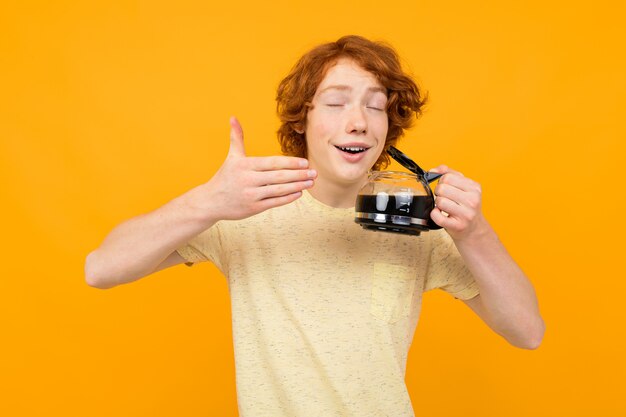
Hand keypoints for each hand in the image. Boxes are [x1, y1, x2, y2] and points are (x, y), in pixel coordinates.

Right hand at [198, 117, 315, 220]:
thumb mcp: (231, 157)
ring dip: (298, 186)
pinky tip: (299, 192)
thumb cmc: (224, 177)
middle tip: (315, 172)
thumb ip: (236, 138)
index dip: (290, 163)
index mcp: (245, 165)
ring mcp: (252, 195)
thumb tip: (233, 117)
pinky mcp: (253, 208)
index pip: (273, 163)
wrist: (210, 201)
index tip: (305, 162)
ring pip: (279, 190)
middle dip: (299, 175)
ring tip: (311, 182)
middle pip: (279, 177)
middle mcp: (249, 180)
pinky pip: (275, 202)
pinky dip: (288, 198)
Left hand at [429, 165, 488, 240]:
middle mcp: (472, 200)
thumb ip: (449, 174)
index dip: (442, 182)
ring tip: (445, 207)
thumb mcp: (463, 188)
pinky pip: (437, 216)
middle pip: (442, 188)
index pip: (448, 177)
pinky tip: (441, 214)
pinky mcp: (458, 226)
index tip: (446, 188)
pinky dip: (434, 214)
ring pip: (439, 201)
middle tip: (445, 199)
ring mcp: (466, 214)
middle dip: (438, 193)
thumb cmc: (466, 207)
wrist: (474, 230)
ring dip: (437, 204)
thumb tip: (434, 169)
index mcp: (474, 188)